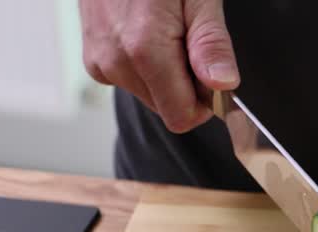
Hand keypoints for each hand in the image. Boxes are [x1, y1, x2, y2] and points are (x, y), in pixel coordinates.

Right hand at [79, 0, 238, 132]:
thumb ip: (210, 44)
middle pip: (167, 107)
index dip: (205, 102)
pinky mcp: (93, 61)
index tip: (210, 72)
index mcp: (144, 51)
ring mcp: (100, 63)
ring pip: (150, 95)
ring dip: (165, 72)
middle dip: (185, 83)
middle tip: (185, 37)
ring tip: (163, 28)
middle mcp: (116, 62)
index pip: (182, 117)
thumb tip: (224, 85)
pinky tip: (144, 31)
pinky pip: (131, 80)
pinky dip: (144, 64)